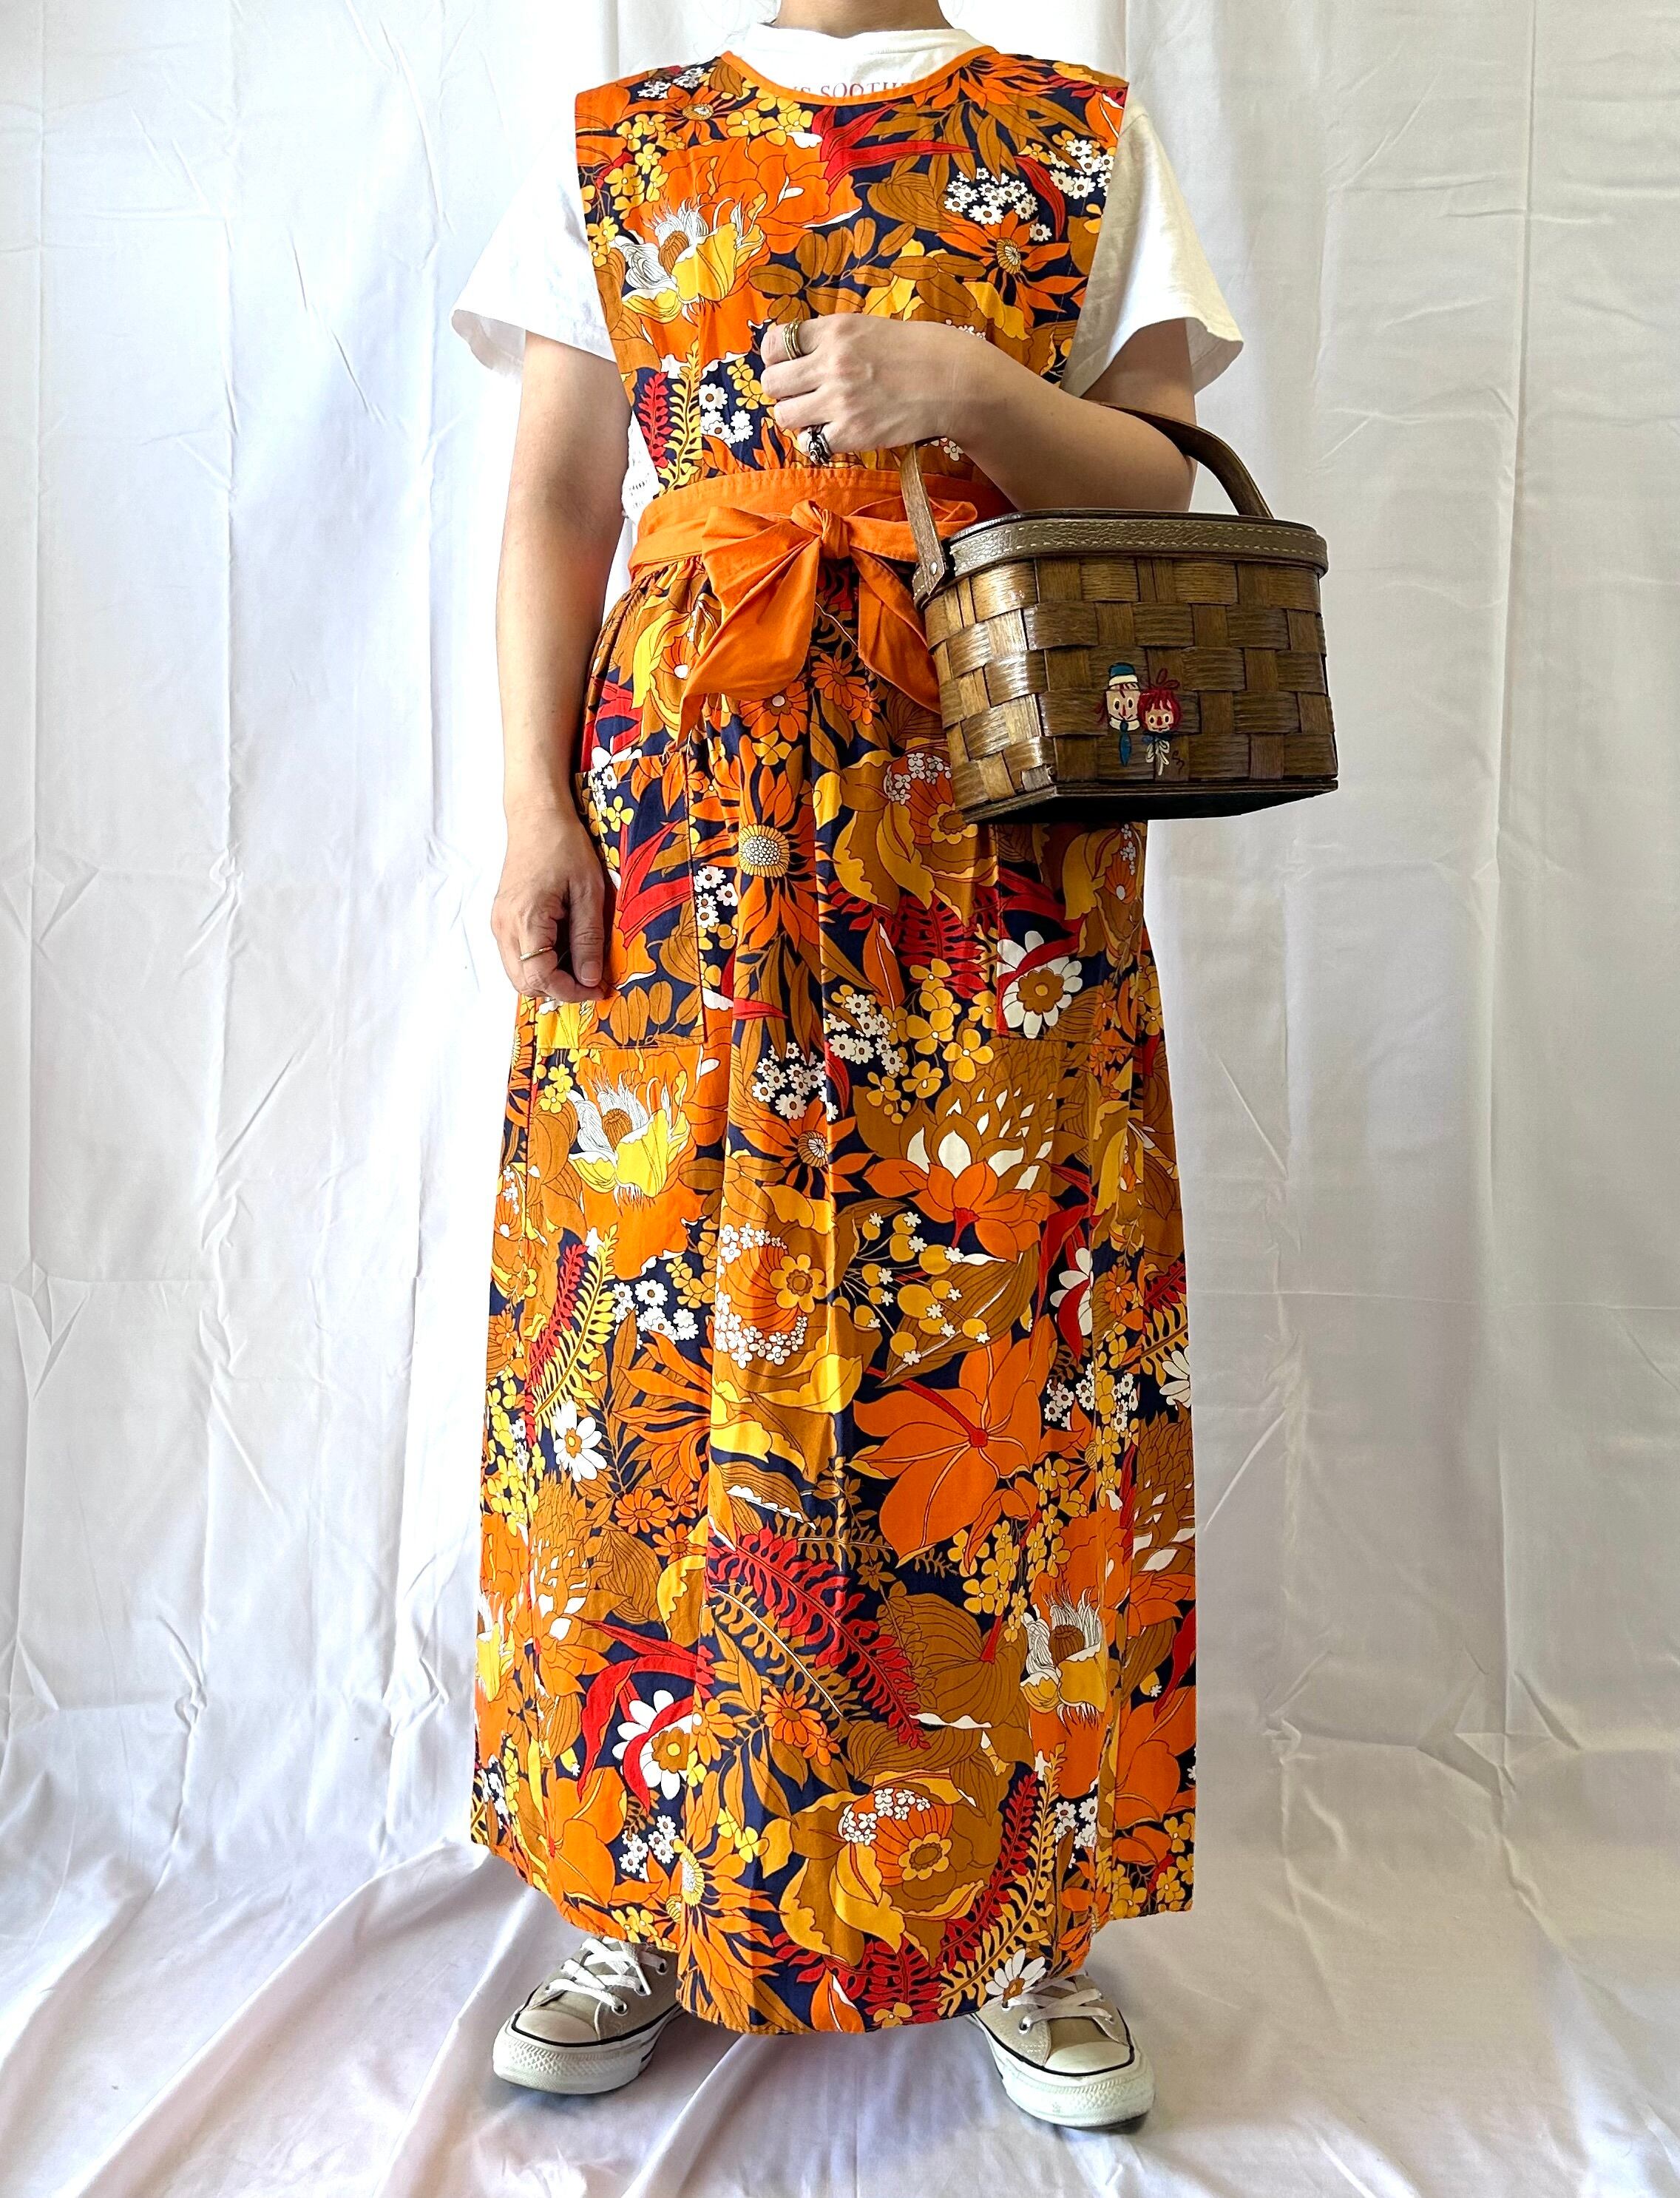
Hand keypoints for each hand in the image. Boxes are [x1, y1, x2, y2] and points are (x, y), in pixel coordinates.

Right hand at [491, 804, 608, 1002]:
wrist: (536, 816)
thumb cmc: (564, 846)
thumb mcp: (588, 892)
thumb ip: (587, 939)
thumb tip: (590, 979)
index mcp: (525, 920)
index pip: (540, 978)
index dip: (571, 992)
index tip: (598, 988)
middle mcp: (504, 927)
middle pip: (524, 984)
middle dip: (559, 990)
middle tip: (591, 981)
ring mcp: (499, 923)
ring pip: (518, 973)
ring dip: (549, 978)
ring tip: (581, 963)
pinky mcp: (502, 918)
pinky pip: (517, 956)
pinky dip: (539, 963)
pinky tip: (564, 947)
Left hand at [759, 313, 993, 456]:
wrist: (954, 382)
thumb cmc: (918, 351)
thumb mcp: (869, 327)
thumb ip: (832, 339)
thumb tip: (799, 355)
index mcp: (835, 329)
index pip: (776, 343)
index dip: (776, 358)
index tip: (787, 365)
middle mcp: (831, 363)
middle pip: (772, 382)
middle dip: (782, 389)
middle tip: (801, 393)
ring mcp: (839, 401)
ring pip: (784, 415)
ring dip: (796, 417)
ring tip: (816, 414)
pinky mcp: (851, 433)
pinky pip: (810, 443)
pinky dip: (817, 441)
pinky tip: (834, 432)